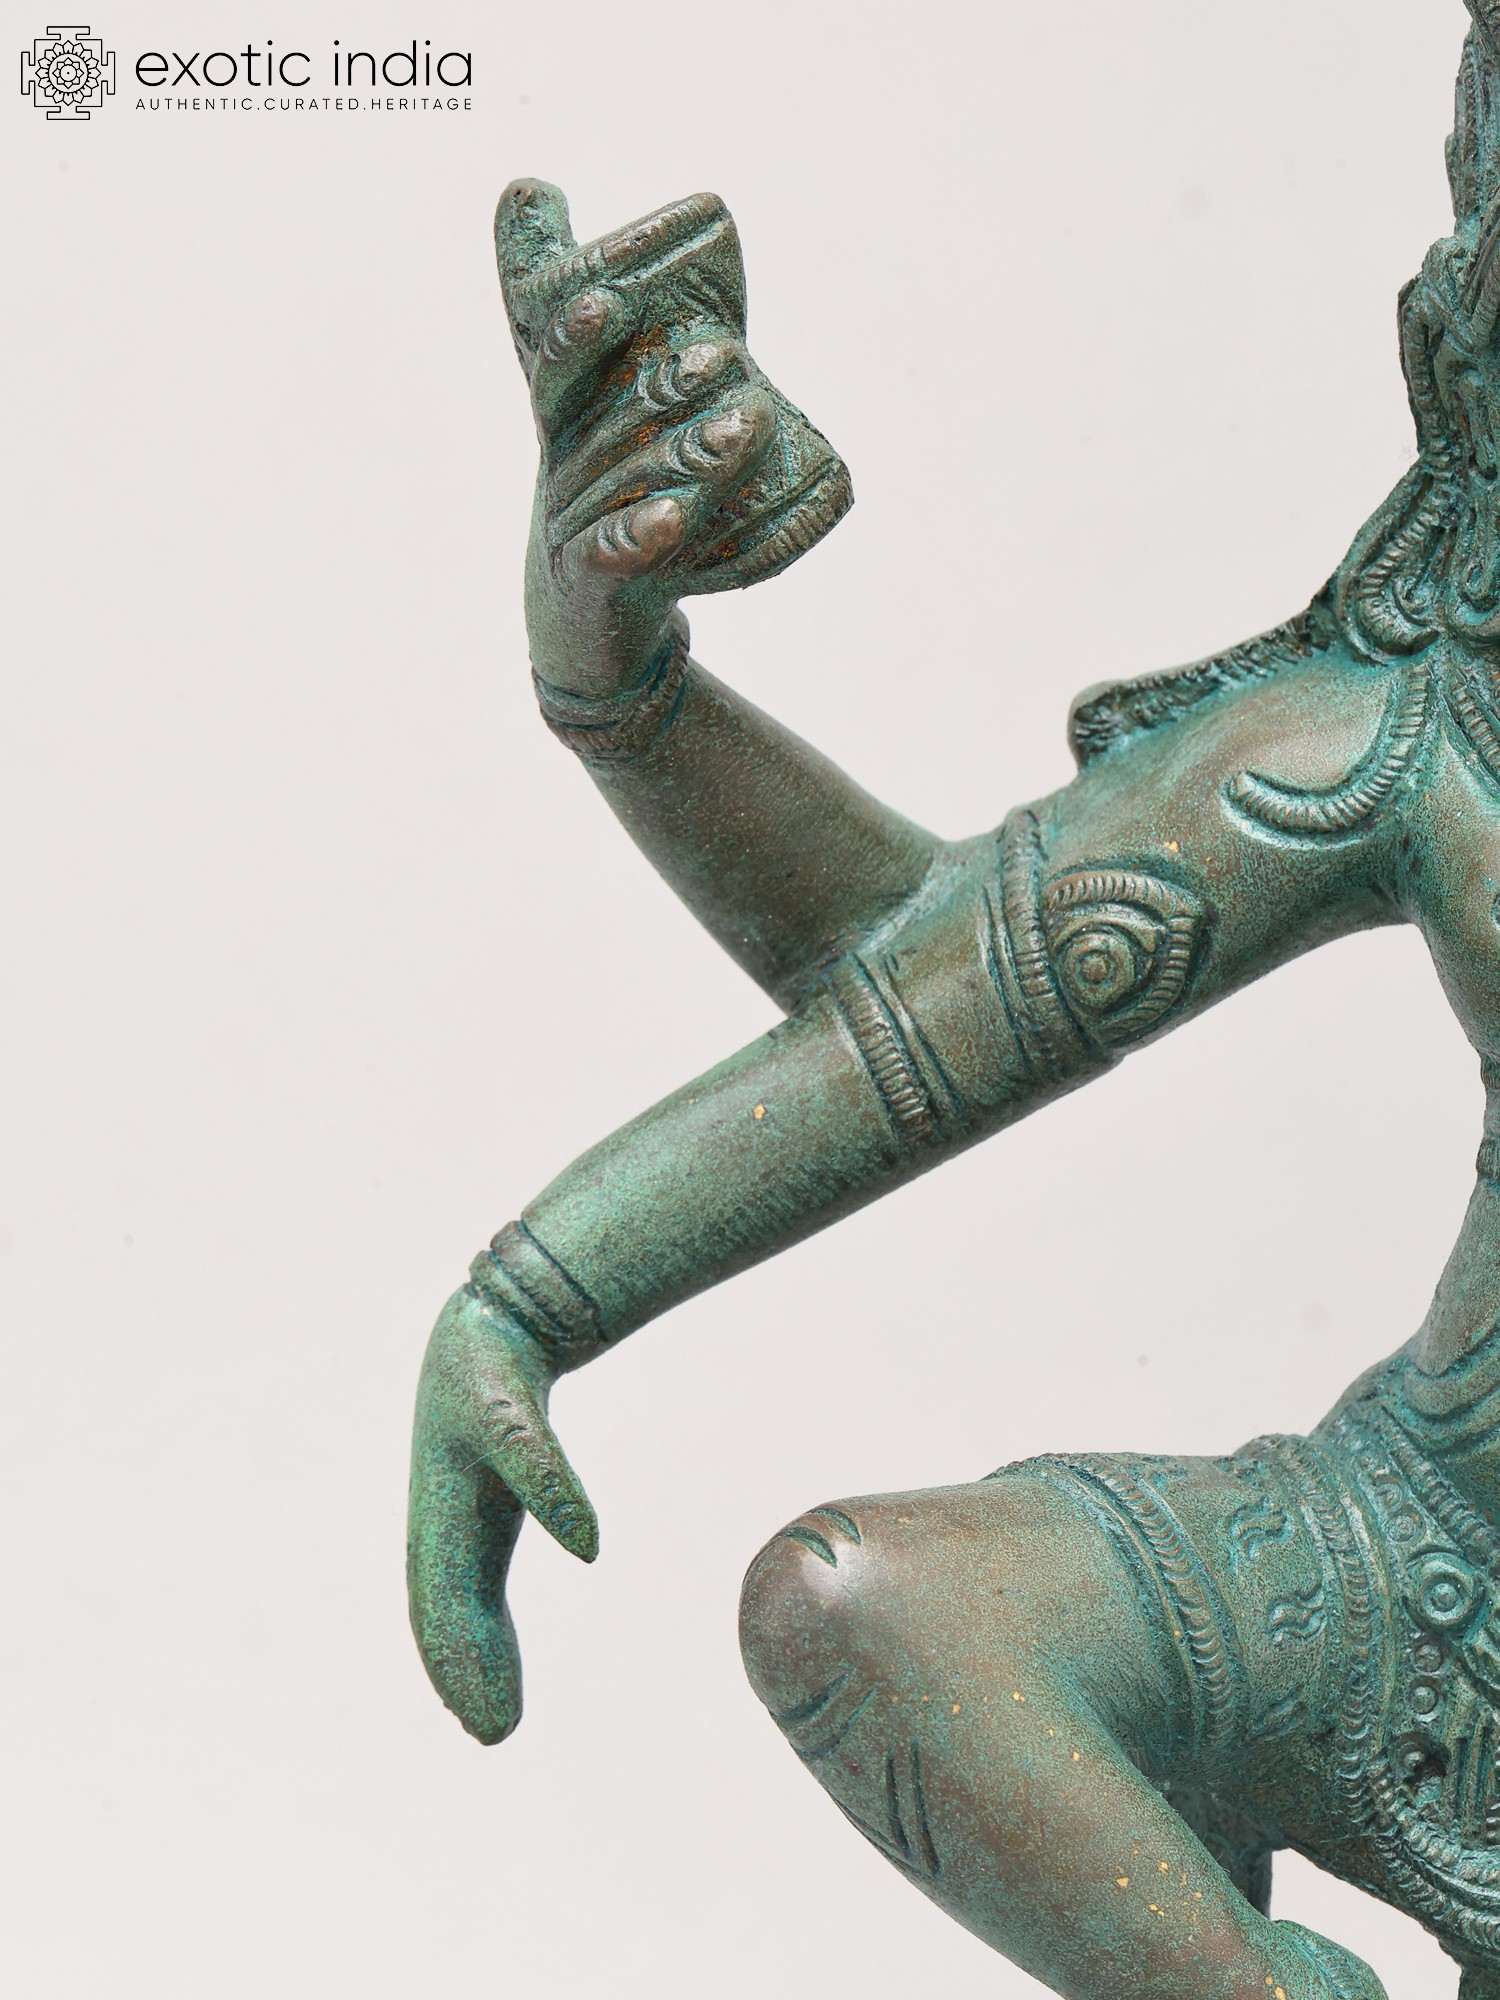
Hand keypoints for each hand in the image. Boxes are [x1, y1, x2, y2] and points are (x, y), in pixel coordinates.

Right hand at [406, 1287, 595, 1743]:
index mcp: (438, 1507)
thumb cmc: (492, 1367)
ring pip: (453, 1612)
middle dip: (463, 1675)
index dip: (462, 1659)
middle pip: (444, 1616)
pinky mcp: (474, 1522)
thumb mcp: (515, 1414)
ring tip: (495, 1727)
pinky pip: (471, 1593)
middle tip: (494, 1735)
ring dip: (468, 1667)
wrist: (477, 1330)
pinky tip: (496, 1678)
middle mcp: (435, 1524)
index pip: (445, 1602)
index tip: (487, 1712)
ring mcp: (450, 1525)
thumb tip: (587, 1547)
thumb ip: (545, 1476)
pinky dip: (480, 1638)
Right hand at [495, 179, 777, 698]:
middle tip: (727, 355)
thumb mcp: (601, 398)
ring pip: (632, 486)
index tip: (610, 295)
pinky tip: (679, 517)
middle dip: (667, 387)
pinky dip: (645, 535)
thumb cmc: (606, 483)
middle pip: (612, 425)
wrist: (585, 610)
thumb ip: (591, 312)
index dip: (578, 333)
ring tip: (749, 425)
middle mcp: (565, 467)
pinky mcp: (596, 583)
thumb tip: (532, 186)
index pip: (558, 365)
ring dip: (691, 455)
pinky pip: (617, 556)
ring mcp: (576, 526)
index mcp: (569, 417)